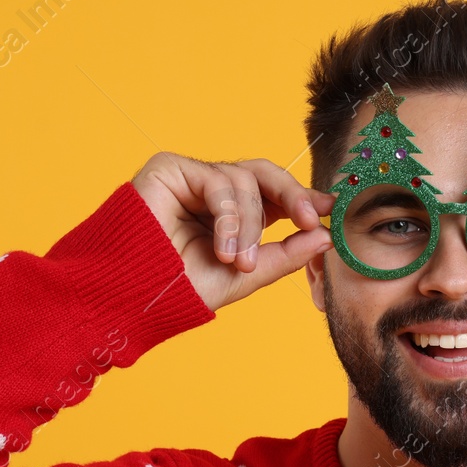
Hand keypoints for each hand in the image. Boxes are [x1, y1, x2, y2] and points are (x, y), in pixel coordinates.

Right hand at [130, 153, 335, 311]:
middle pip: (264, 174)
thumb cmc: (182, 289)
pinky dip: (228, 216)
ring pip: (244, 181)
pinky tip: (222, 247)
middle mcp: (214, 193)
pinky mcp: (171, 169)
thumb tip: (325, 235)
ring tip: (237, 261)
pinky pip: (217, 180)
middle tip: (309, 221)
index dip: (303, 198)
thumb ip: (285, 255)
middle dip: (292, 195)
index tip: (330, 210)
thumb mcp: (247, 275)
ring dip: (249, 226)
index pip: (274, 194)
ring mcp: (192, 179)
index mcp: (234, 215)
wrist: (136, 296)